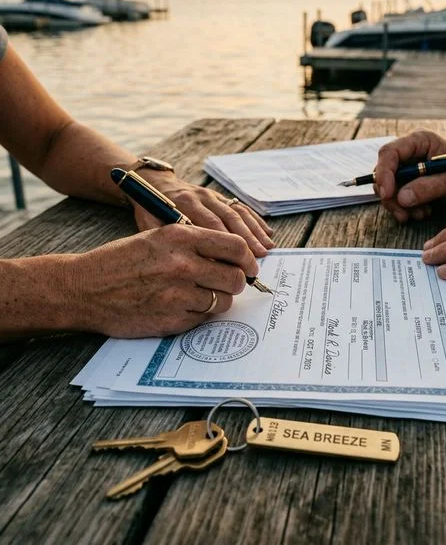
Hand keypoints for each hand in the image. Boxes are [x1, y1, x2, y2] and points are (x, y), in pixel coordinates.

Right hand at [70, 225, 259, 336]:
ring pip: (223, 301)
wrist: (84, 288)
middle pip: (235, 277)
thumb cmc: (122, 260)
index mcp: (181, 237)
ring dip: (218, 299)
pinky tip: (182, 306)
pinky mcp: (172, 319)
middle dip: (236, 282)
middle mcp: (182, 264)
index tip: (250, 266)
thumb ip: (195, 243)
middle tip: (227, 283)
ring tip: (201, 295)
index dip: (248, 258)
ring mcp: (178, 294)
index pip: (235, 246)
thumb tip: (233, 256)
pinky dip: (199, 314)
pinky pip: (204, 318)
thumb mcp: (158, 237)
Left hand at [131, 171, 273, 256]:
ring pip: (238, 213)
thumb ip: (170, 240)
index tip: (234, 266)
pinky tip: (267, 233)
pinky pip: (241, 207)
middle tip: (256, 261)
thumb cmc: (149, 211)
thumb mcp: (150, 225)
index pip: (210, 226)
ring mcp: (212, 195)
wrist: (150, 182)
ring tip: (266, 249)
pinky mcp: (219, 195)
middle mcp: (201, 197)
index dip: (224, 245)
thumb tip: (194, 262)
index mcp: (183, 204)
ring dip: (254, 232)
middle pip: (229, 219)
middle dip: (245, 241)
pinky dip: (255, 220)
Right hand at [375, 130, 445, 221]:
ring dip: (399, 205)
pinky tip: (423, 211)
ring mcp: (406, 168)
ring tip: (421, 213)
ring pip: (387, 188)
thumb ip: (429, 187)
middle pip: (384, 173)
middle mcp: (409, 153)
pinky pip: (396, 197)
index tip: (387, 195)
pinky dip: (405, 208)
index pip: (389, 153)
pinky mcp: (407, 182)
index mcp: (419, 141)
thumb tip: (402, 197)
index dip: (384, 173)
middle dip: (391, 196)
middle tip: (404, 214)